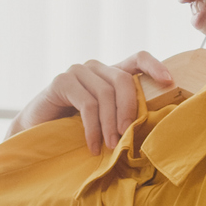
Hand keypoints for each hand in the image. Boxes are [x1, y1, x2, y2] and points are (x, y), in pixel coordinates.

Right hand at [8, 52, 175, 152]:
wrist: (35, 131)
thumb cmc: (72, 128)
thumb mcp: (103, 120)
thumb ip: (122, 115)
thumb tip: (150, 127)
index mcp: (110, 73)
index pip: (137, 58)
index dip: (155, 66)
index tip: (169, 83)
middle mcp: (95, 67)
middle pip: (123, 80)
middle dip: (129, 111)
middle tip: (126, 137)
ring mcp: (77, 72)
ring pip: (105, 94)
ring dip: (110, 125)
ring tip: (110, 147)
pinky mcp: (62, 82)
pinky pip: (87, 104)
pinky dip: (92, 128)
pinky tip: (92, 145)